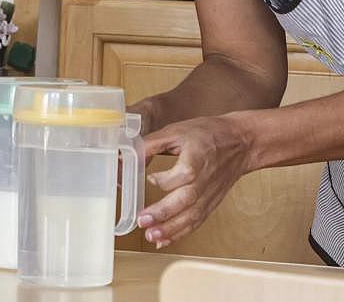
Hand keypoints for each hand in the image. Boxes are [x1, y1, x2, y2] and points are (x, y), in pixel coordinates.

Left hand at [136, 114, 251, 247]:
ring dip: (171, 229)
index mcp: (198, 159)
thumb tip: (129, 156)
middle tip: (143, 221)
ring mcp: (209, 194)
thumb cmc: (208, 134)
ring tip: (151, 236)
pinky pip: (196, 221)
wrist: (242, 143)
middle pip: (186, 200)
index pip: (183, 174)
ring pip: (192, 216)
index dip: (164, 179)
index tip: (149, 178)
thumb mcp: (177, 131)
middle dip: (164, 213)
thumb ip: (152, 144)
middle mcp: (205, 180)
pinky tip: (163, 240)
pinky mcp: (210, 203)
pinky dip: (180, 233)